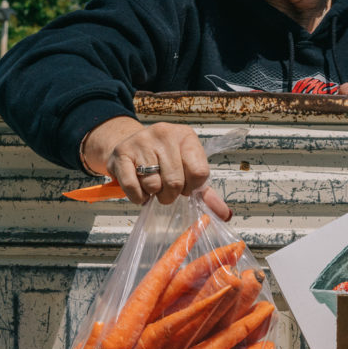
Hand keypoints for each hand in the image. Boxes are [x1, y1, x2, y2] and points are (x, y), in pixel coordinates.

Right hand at [80, 116, 231, 219]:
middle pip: (175, 181)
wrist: (130, 143)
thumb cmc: (164, 160)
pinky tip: (140, 187)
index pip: (199, 172)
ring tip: (152, 183)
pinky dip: (138, 197)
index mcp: (186, 136)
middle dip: (171, 194)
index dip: (192, 187)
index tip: (185, 185)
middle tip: (166, 189)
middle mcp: (164, 134)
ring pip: (154, 185)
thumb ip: (205, 192)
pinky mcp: (122, 153)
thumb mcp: (187, 168)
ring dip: (153, 193)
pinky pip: (133, 188)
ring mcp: (141, 141)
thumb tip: (225, 214)